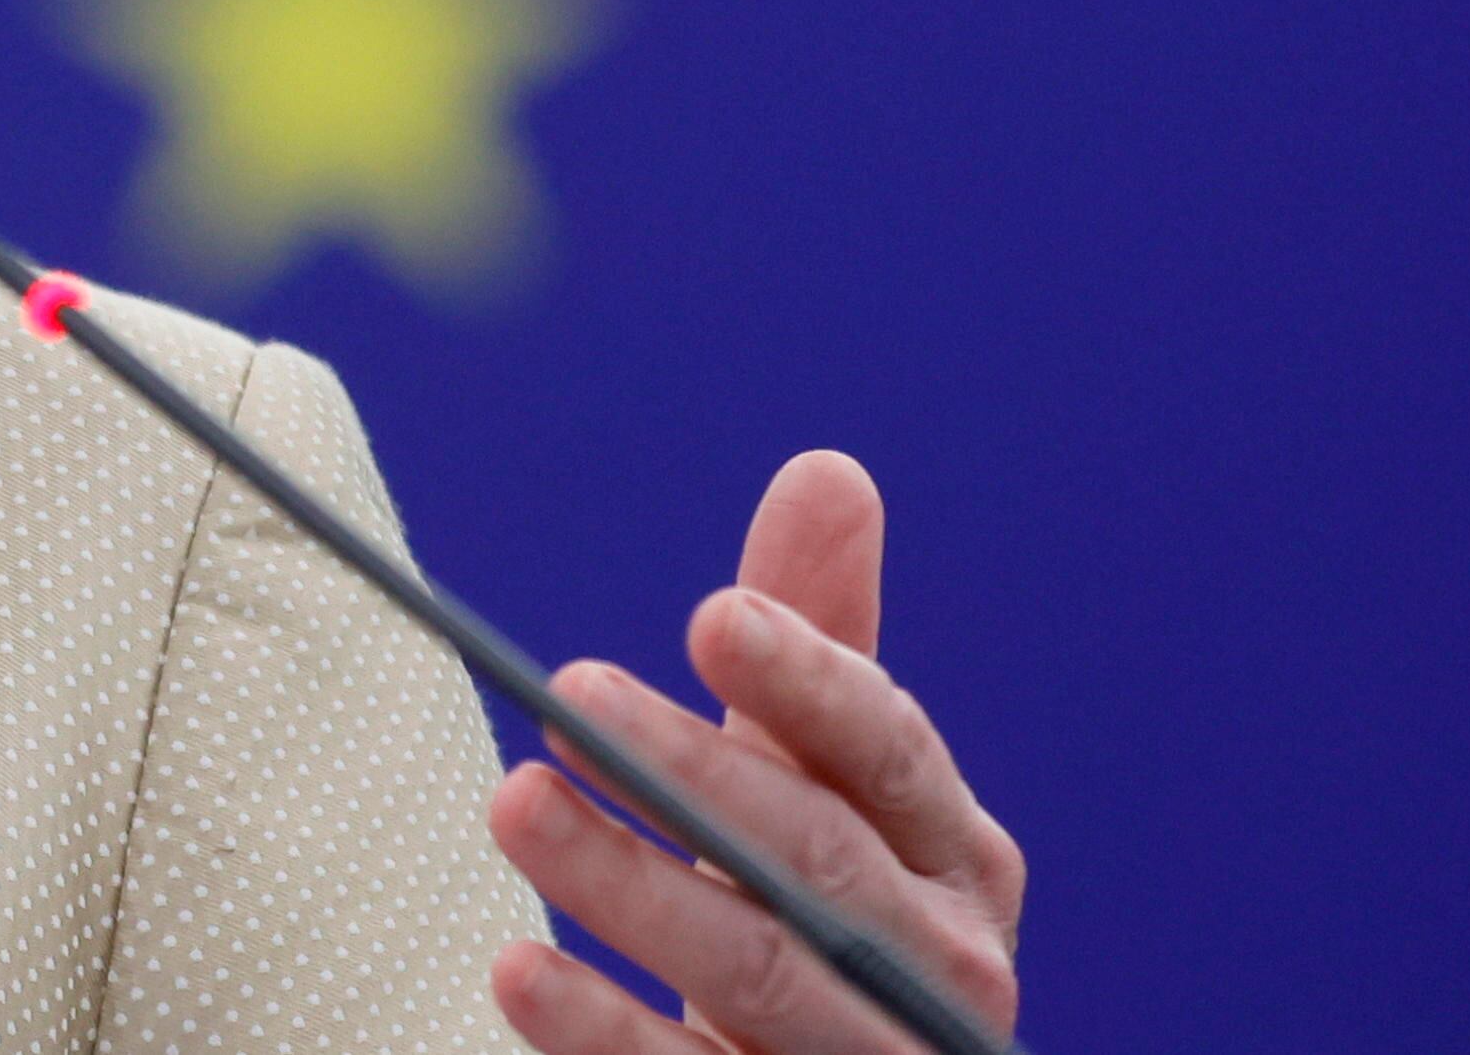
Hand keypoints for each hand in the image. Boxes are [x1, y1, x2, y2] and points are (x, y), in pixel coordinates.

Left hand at [485, 450, 1023, 1053]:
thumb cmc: (814, 907)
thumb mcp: (815, 779)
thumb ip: (817, 647)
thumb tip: (830, 471)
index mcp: (956, 856)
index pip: (891, 754)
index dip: (809, 682)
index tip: (710, 613)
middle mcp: (936, 964)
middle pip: (816, 860)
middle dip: (693, 777)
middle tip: (565, 699)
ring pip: (756, 972)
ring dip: (631, 889)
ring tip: (513, 804)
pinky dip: (607, 1035)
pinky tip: (517, 970)